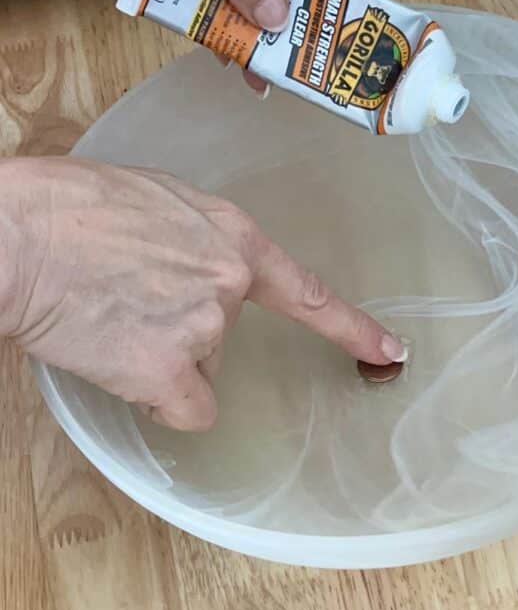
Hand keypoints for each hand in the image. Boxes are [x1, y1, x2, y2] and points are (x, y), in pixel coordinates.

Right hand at [0, 158, 404, 431]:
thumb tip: (188, 268)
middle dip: (182, 328)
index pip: (307, 292)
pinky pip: (185, 408)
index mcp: (231, 235)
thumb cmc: (68, 208)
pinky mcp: (168, 372)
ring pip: (196, 368)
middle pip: (224, 335)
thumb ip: (192, 239)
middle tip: (124, 299)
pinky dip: (157, 399)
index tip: (388, 353)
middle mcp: (229, 284)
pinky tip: (119, 361)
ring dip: (158, 358)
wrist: (17, 237)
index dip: (351, 328)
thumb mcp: (152, 200)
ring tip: (108, 316)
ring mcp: (204, 328)